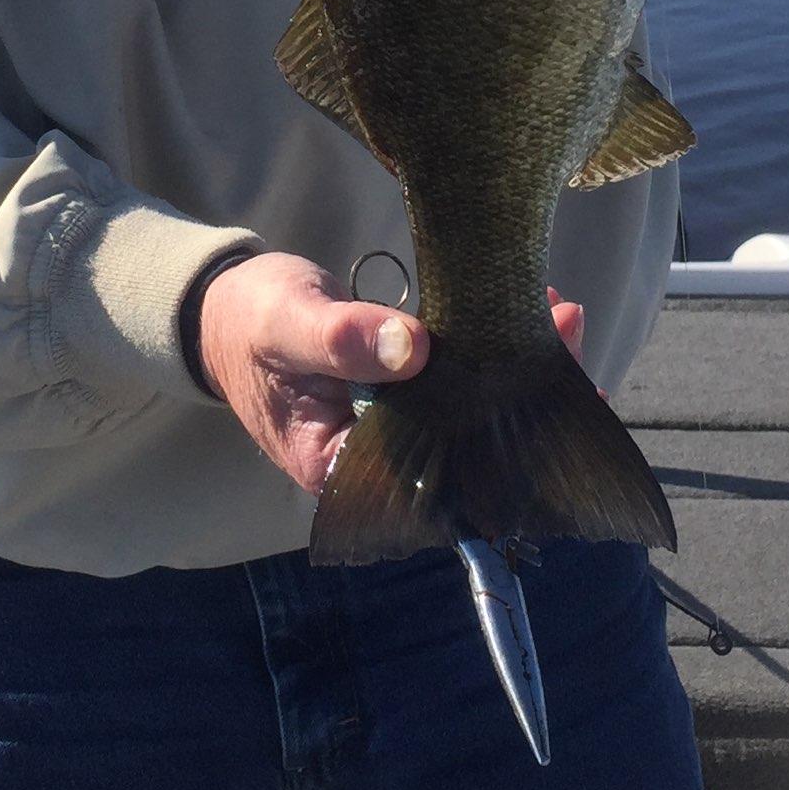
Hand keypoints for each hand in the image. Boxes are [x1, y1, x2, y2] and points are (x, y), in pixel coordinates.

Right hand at [190, 255, 585, 496]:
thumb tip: (410, 348)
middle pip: (466, 449)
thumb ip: (341, 339)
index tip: (537, 401)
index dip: (493, 452)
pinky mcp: (411, 390)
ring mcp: (398, 425)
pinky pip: (465, 380)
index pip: (433, 484)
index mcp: (343, 469)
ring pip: (474, 412)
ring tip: (558, 315)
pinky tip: (531, 310)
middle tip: (563, 335)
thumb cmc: (249, 322)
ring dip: (519, 369)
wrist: (225, 306)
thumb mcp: (287, 324)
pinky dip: (496, 349)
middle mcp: (380, 459)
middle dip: (524, 403)